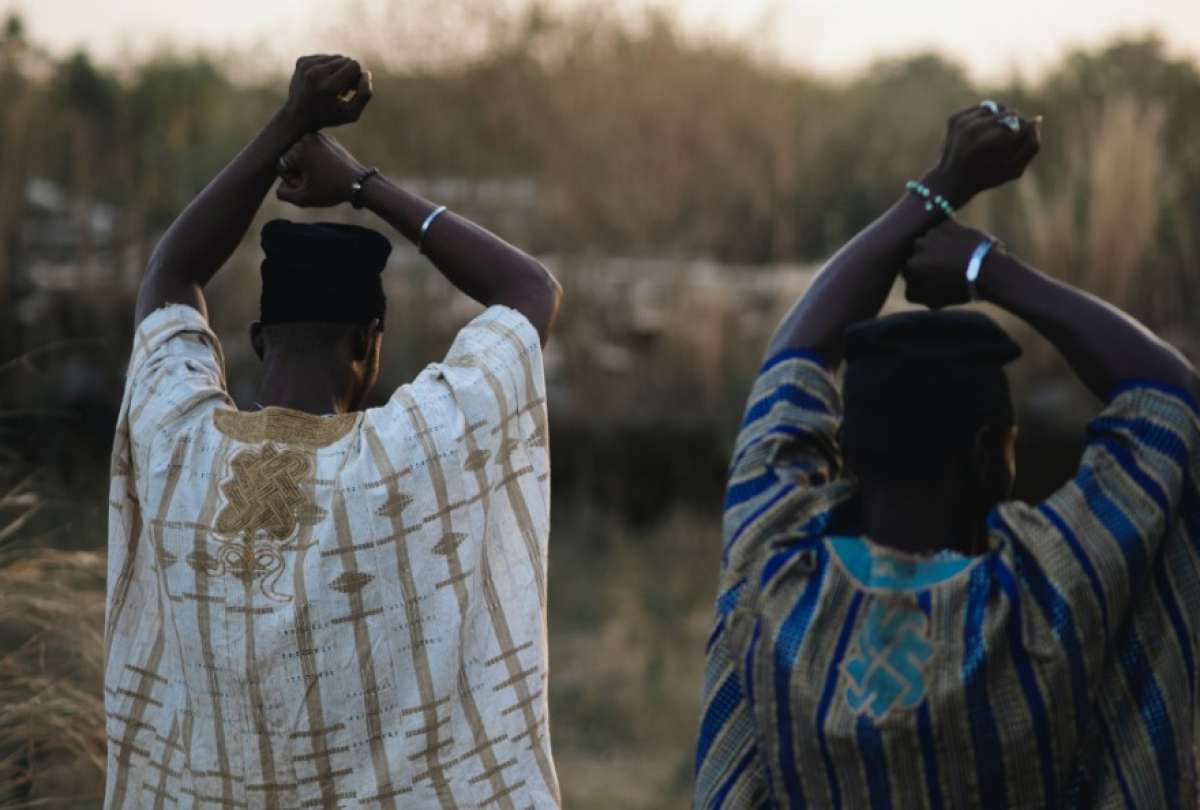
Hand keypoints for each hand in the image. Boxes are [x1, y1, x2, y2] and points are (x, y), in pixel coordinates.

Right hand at [276, 132, 366, 207]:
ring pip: (303, 155)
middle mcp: (308, 136)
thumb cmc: (330, 190)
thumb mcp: (302, 198)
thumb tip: (279, 185)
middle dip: (299, 172)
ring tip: (321, 177)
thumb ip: (282, 193)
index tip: (306, 186)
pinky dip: (318, 162)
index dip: (292, 180)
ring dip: (307, 167)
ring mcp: (321, 136)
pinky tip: (328, 172)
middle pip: (292, 158)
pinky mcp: (330, 140)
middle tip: (315, 182)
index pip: (282, 165)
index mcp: (299, 147)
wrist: (360, 183)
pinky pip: (315, 152)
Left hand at [283, 54, 372, 131]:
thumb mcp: (352, 113)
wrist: (297, 116)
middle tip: (342, 90)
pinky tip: (323, 81)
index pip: (353, 65)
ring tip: (332, 86)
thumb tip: (366, 73)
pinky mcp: (301, 61)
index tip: (351, 90)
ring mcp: (306, 65)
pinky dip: (327, 68)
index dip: (357, 77)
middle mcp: (316, 73)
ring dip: (338, 70)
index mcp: (328, 87)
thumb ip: (365, 94)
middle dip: (348, 73)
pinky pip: (324, 57)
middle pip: (345, 60)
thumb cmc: (329, 116)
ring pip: (335, 57)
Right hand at [902, 219, 1001, 308]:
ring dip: (936, 245)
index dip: (920, 276)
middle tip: (942, 267)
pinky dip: (948, 234)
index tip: (932, 279)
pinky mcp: (947, 222)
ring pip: (929, 239)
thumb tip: (908, 284)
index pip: (907, 270)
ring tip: (954, 256)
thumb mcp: (931, 301)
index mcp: (909, 265)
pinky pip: (943, 228)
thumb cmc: (958, 289)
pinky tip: (959, 245)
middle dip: (926, 258)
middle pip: (916, 252)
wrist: (987, 271)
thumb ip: (912, 292)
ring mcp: (932, 232)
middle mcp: (916, 246)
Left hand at [925, 103, 1040, 206]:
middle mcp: (979, 127)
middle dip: (1011, 125)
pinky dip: (983, 118)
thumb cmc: (987, 176)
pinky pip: (978, 109)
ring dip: (998, 119)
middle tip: (1002, 142)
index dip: (1022, 134)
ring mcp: (965, 121)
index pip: (1022, 123)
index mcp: (996, 140)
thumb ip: (1032, 145)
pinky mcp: (955, 117)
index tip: (1014, 146)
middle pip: (1009, 113)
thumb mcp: (1015, 168)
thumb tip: (1037, 119)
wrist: (951, 180)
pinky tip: (978, 133)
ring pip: (995, 108)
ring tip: (990, 137)